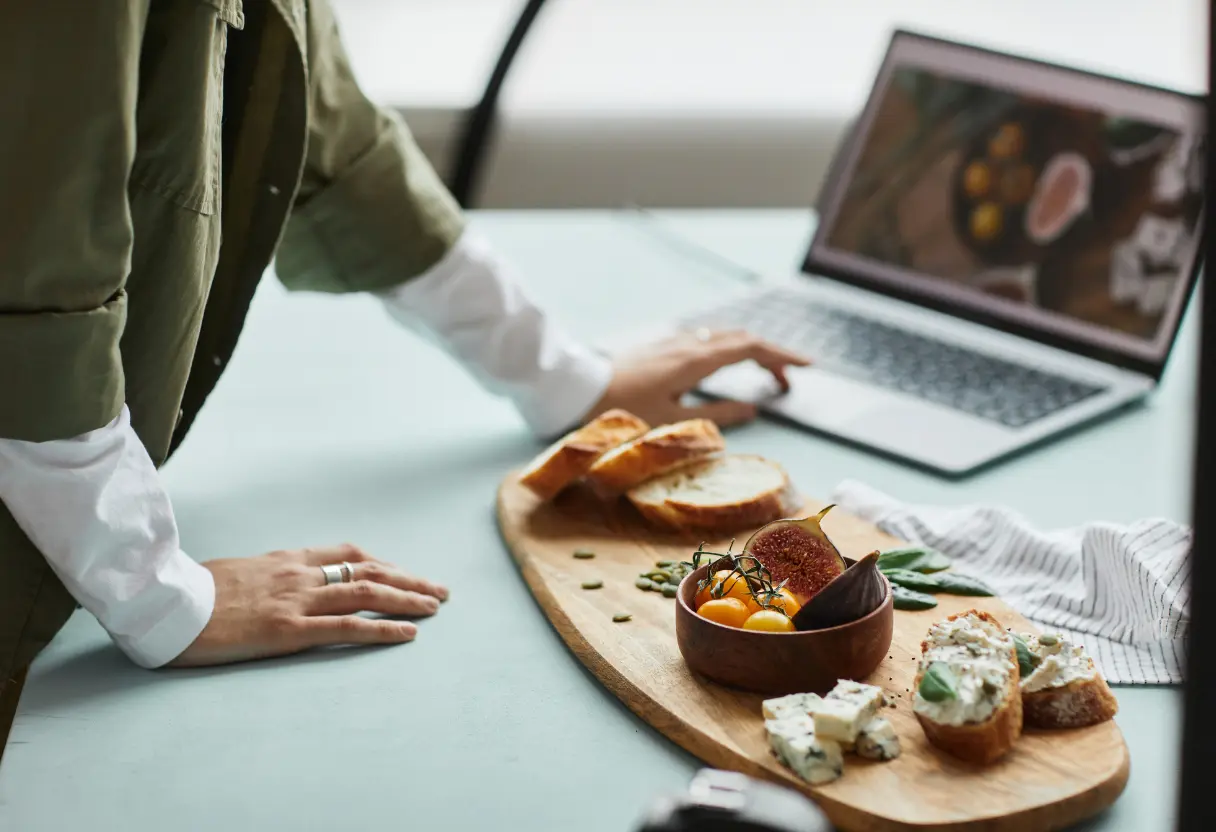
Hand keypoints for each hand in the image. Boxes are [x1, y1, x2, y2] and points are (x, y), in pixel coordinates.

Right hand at [170, 544, 448, 666]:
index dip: (382, 564)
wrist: (163, 603)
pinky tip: (407, 634)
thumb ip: (263, 576)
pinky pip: (346, 627)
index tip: (404, 573)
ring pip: (366, 594)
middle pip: (368, 571)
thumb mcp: (234, 573)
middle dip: (408, 580)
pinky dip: (382, 628)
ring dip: (406, 599)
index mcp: (285, 560)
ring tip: (434, 606)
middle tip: (438, 590)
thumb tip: (272, 582)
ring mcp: (296, 601)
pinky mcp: (288, 630)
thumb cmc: (190, 592)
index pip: (347, 555)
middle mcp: (299, 574)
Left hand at [589, 329, 809, 426]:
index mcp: (696, 360)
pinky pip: (707, 340)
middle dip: (771, 356)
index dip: (782, 355)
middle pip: (742, 339)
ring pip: (724, 337)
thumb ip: (716, 416)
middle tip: (789, 380)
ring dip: (750, 352)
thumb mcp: (673, 421)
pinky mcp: (662, 345)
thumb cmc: (621, 409)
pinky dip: (729, 350)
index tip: (806, 367)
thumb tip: (753, 410)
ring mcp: (674, 341)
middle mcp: (689, 343)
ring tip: (765, 376)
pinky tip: (726, 367)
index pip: (751, 348)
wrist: (577, 388)